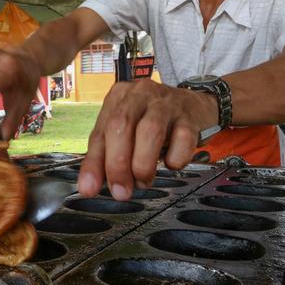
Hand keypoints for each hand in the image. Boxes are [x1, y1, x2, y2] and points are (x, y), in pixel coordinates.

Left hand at [77, 79, 217, 200]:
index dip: (94, 163)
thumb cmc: (155, 121)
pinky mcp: (190, 116)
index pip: (100, 131)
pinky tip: (171, 162)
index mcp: (119, 97)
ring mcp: (167, 103)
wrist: (195, 107)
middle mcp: (141, 94)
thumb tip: (90, 185)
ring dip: (143, 164)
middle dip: (118, 164)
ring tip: (144, 179)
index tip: (90, 188)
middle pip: (121, 125)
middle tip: (122, 190)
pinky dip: (175, 159)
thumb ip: (106, 156)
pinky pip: (182, 140)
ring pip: (150, 131)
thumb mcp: (127, 132)